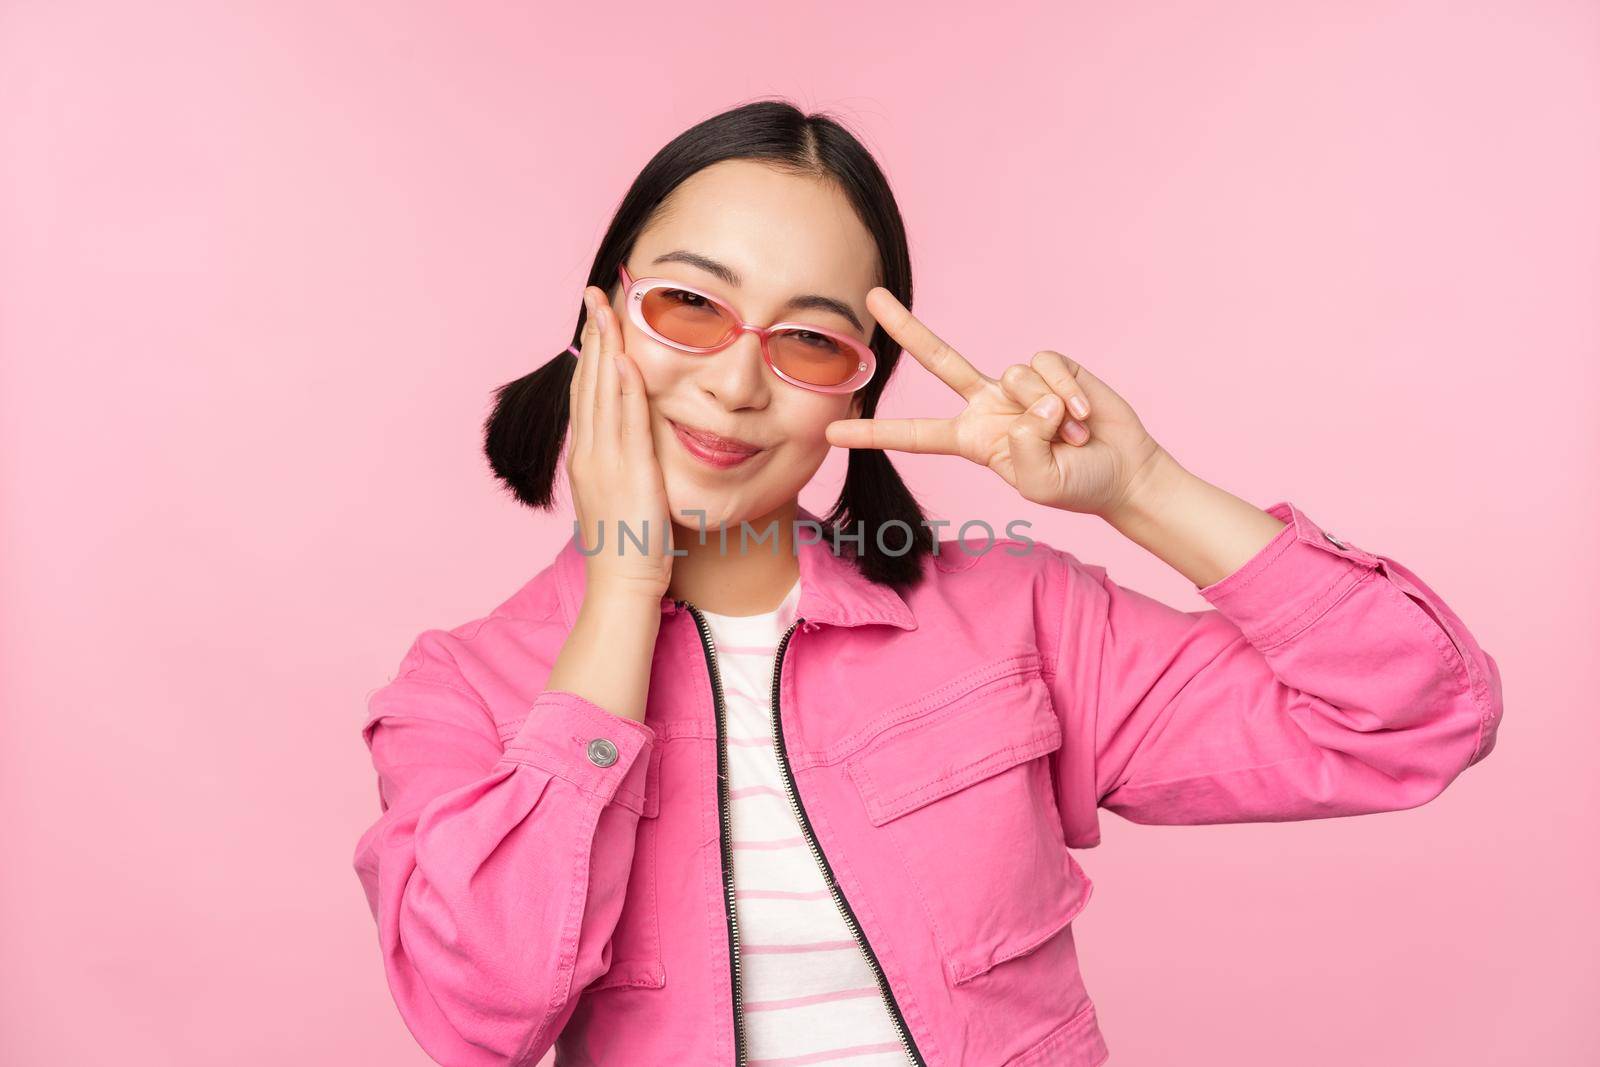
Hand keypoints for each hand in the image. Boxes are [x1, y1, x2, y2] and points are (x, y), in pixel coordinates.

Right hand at [566, 285, 674, 600]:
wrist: (623, 584)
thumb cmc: (629, 548)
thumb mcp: (622, 497)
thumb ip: (624, 466)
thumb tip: (634, 448)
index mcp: (586, 457)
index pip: (586, 394)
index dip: (591, 354)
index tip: (595, 321)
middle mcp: (589, 452)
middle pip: (589, 382)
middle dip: (593, 336)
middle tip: (595, 294)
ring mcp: (604, 460)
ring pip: (603, 392)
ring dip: (607, 347)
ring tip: (608, 308)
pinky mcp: (628, 471)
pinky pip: (627, 420)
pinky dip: (626, 386)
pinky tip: (629, 358)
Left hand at [825, 288, 1169, 517]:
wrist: (1122, 470)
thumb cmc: (1077, 485)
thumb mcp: (1042, 484)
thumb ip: (1026, 451)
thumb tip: (1028, 404)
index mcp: (972, 439)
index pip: (915, 435)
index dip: (875, 434)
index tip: (831, 432)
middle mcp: (987, 404)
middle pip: (939, 360)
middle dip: (907, 326)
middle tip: (872, 296)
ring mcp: (1017, 383)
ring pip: (1015, 375)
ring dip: (1050, 412)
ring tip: (1071, 436)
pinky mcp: (1051, 365)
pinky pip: (1047, 365)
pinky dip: (1068, 392)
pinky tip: (1084, 416)